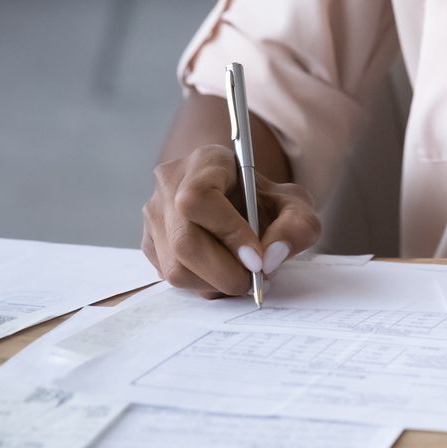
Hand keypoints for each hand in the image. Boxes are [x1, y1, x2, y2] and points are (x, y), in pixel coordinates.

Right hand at [142, 144, 322, 297]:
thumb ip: (296, 226)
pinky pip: (171, 278)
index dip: (228, 233)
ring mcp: (154, 215)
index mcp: (205, 161)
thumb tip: (270, 258)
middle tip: (255, 281)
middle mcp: (170, 184)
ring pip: (175, 267)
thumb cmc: (265, 201)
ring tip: (244, 277)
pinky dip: (203, 286)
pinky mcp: (150, 243)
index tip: (257, 258)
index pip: (199, 198)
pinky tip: (224, 274)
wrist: (243, 203)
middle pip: (184, 240)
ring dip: (215, 284)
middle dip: (224, 271)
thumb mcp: (295, 205)